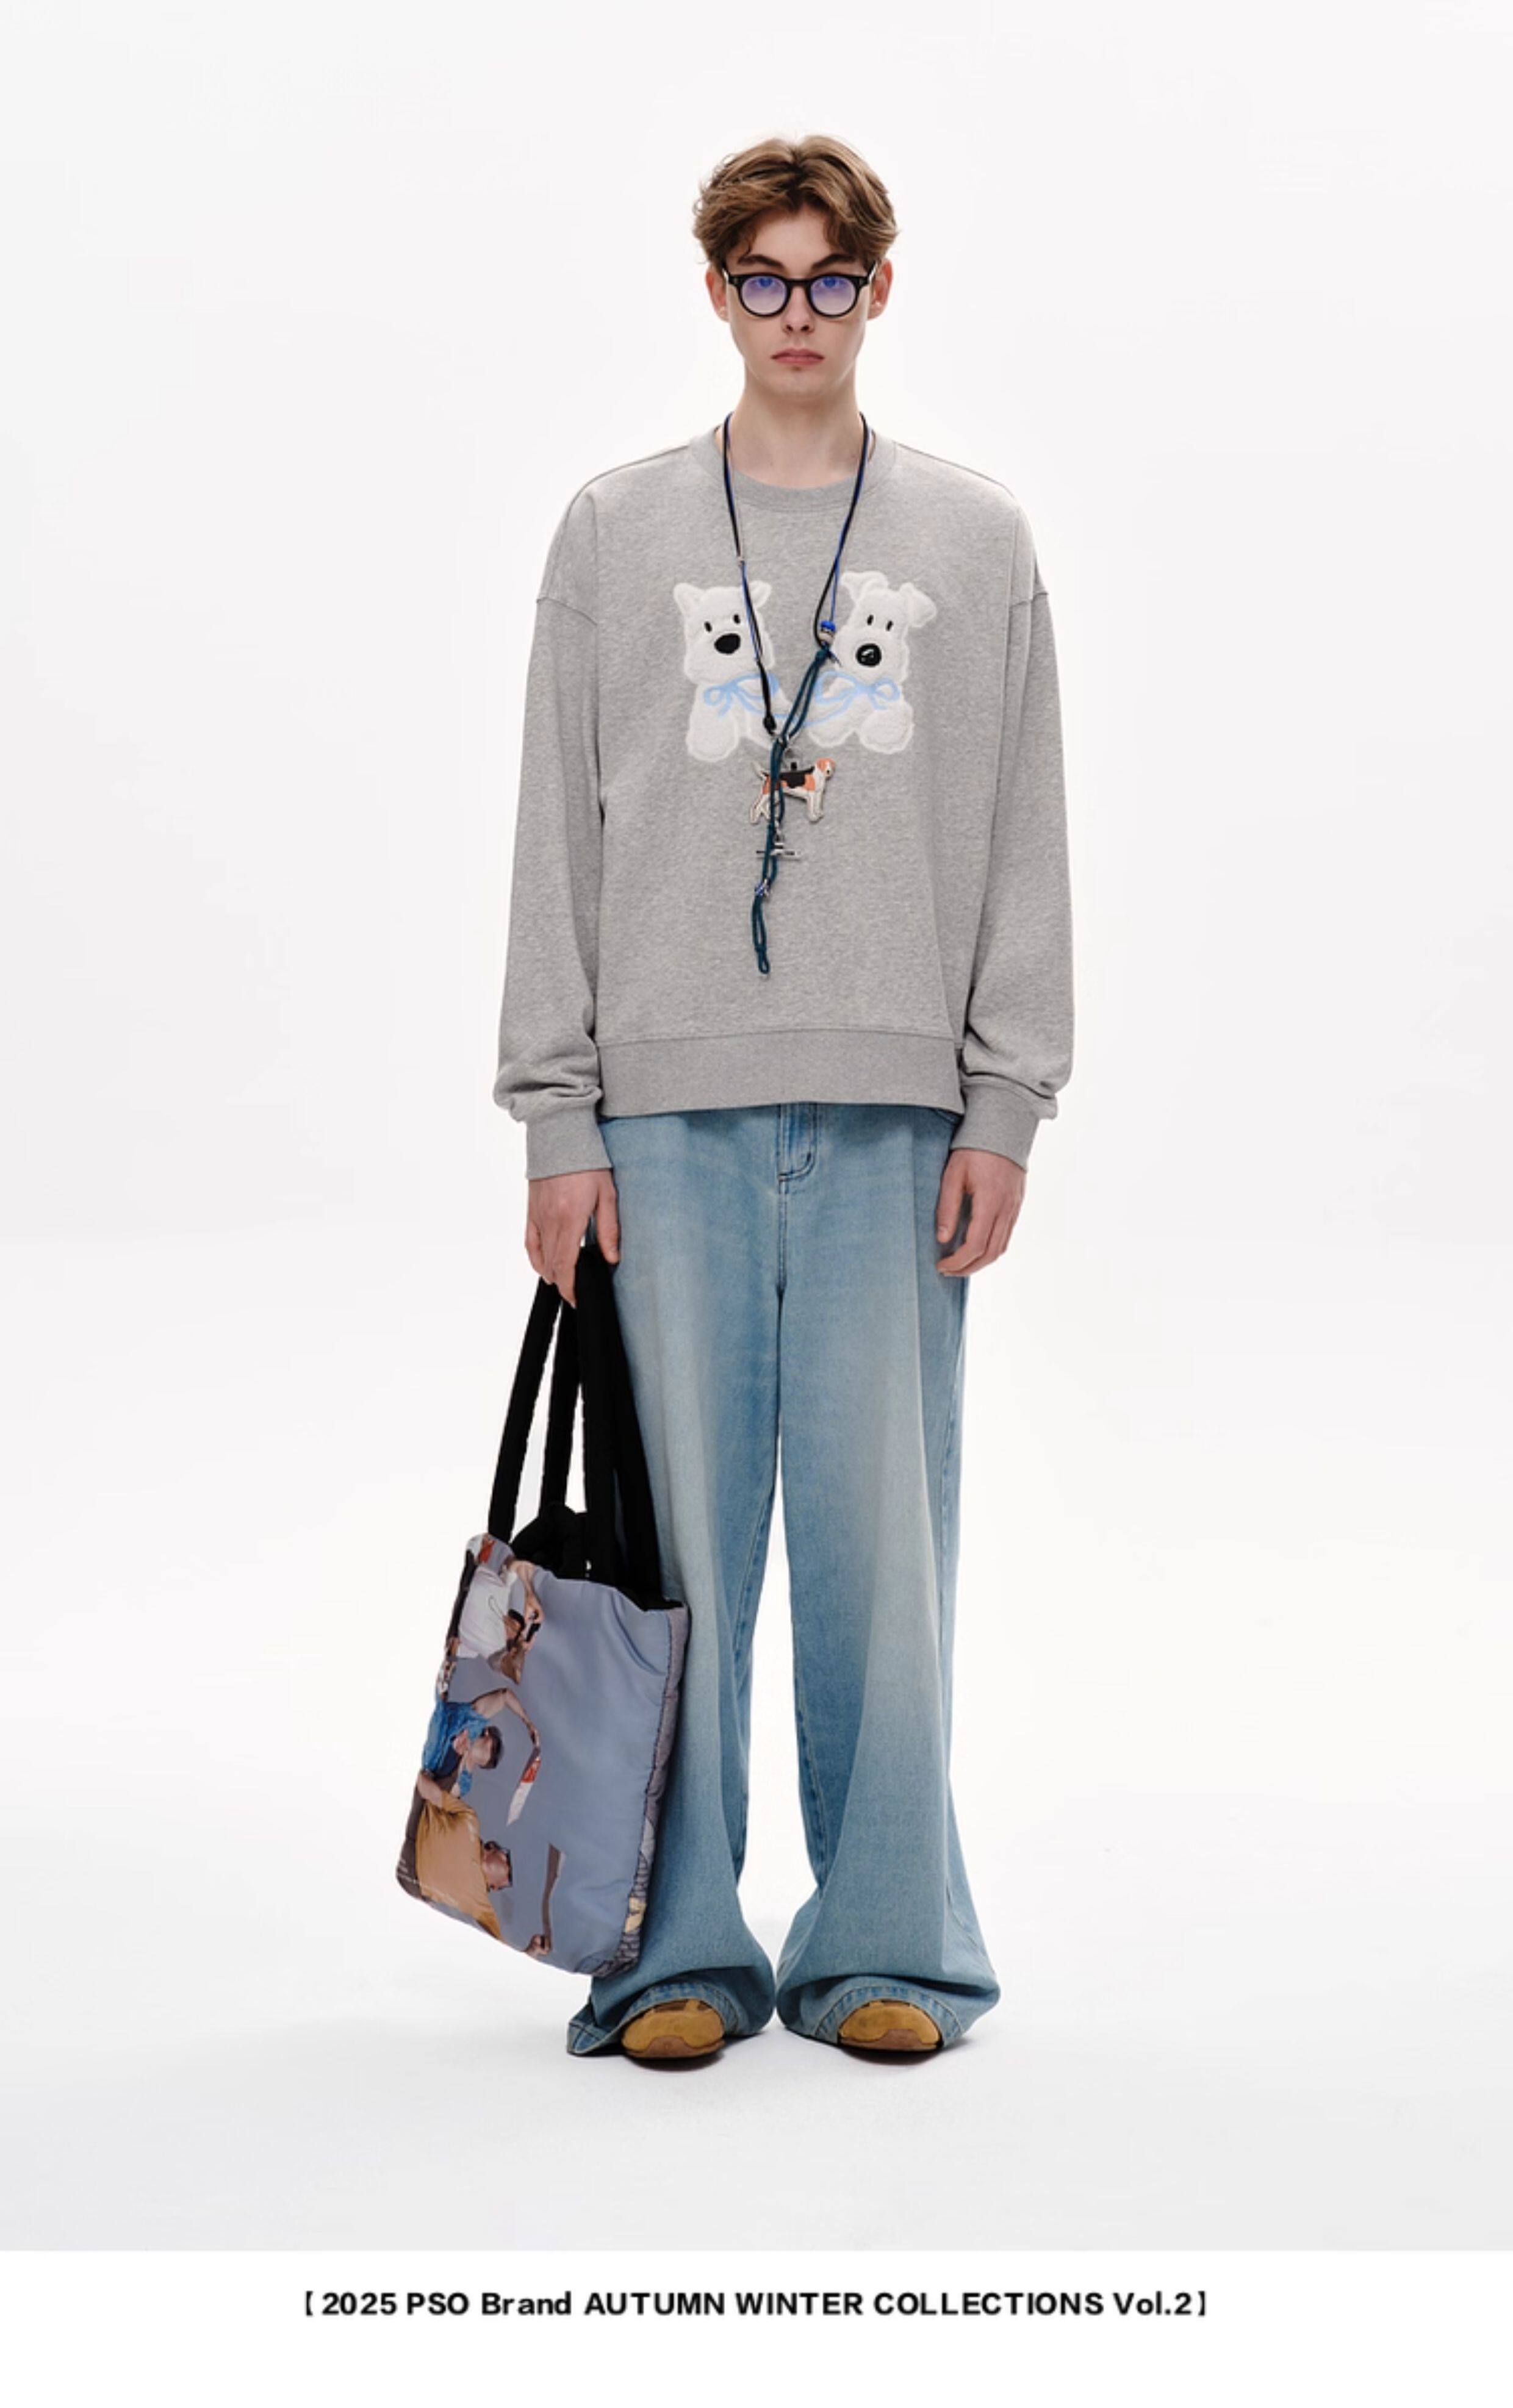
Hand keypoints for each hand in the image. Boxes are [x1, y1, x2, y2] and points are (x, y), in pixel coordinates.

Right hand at [525, 1168, 619, 1306]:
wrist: (561, 1138)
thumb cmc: (588, 1163)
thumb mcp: (606, 1195)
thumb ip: (609, 1229)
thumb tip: (612, 1258)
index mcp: (570, 1219)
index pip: (566, 1264)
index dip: (570, 1286)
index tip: (577, 1298)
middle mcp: (550, 1221)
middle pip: (553, 1265)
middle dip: (564, 1283)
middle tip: (576, 1293)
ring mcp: (538, 1217)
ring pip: (541, 1256)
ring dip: (552, 1273)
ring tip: (565, 1283)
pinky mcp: (531, 1212)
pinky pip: (530, 1243)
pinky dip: (536, 1259)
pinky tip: (544, 1268)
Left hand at [935, 1147, 1025, 1274]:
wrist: (1004, 1128)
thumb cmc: (974, 1149)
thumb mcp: (953, 1174)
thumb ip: (947, 1206)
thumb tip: (942, 1238)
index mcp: (990, 1202)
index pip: (975, 1245)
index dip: (958, 1261)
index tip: (941, 1265)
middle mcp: (1006, 1209)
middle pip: (991, 1253)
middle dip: (968, 1268)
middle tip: (948, 1271)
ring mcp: (1015, 1208)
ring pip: (1002, 1247)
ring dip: (981, 1261)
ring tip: (961, 1264)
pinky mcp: (1017, 1204)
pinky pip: (1007, 1235)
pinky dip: (992, 1248)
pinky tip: (977, 1247)